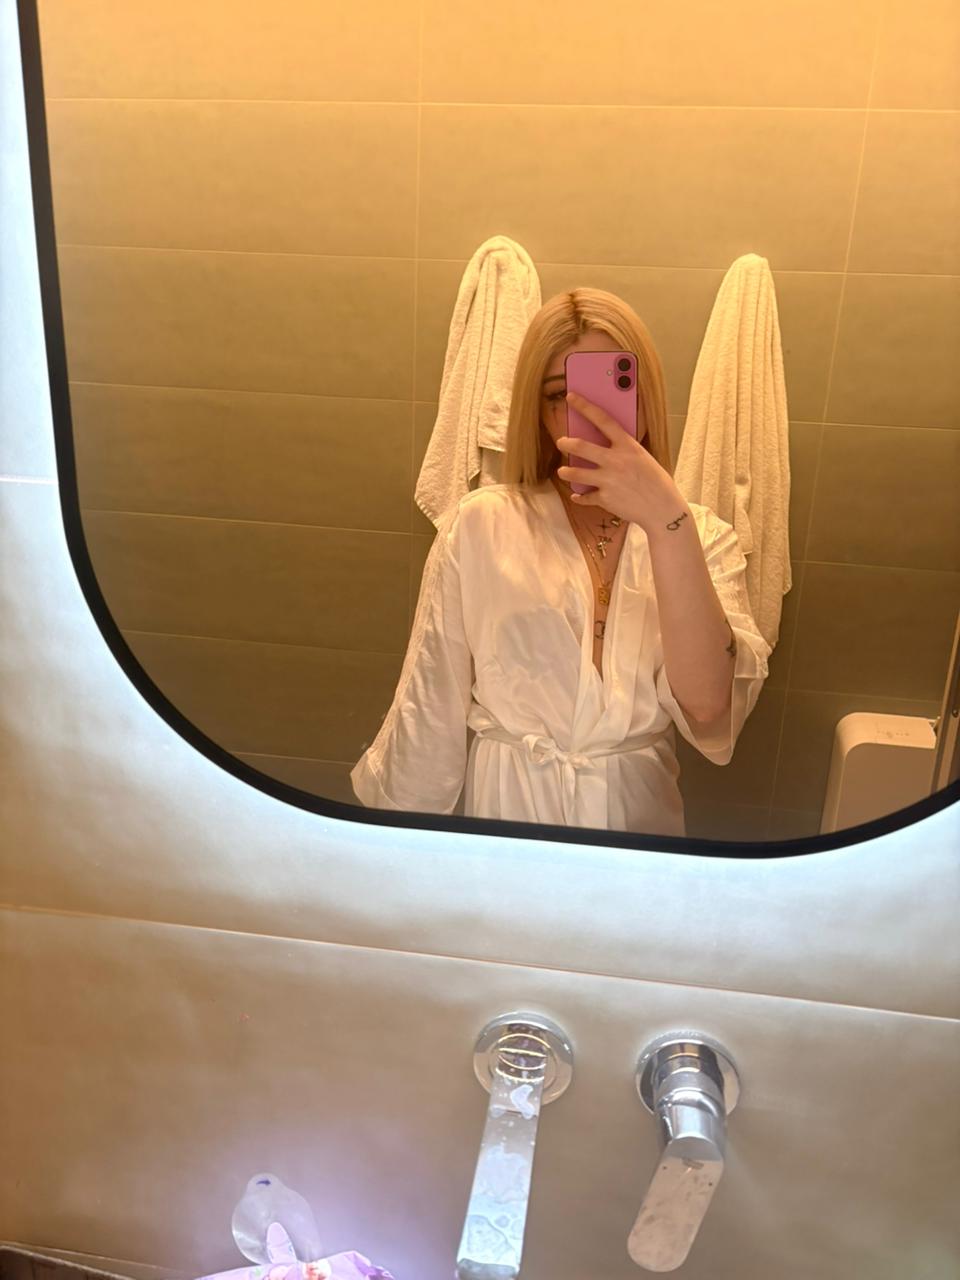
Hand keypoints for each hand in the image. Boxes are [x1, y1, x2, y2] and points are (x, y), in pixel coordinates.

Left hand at [555, 391, 684, 533]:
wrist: (663, 508)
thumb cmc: (655, 480)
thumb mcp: (642, 457)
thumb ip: (623, 449)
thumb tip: (603, 443)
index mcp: (627, 446)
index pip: (602, 420)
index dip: (584, 406)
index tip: (571, 397)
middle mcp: (615, 461)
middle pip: (581, 447)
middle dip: (565, 443)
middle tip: (561, 442)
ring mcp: (608, 480)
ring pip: (575, 473)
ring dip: (565, 471)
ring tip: (563, 470)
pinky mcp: (605, 499)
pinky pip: (584, 497)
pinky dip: (580, 497)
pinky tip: (577, 496)